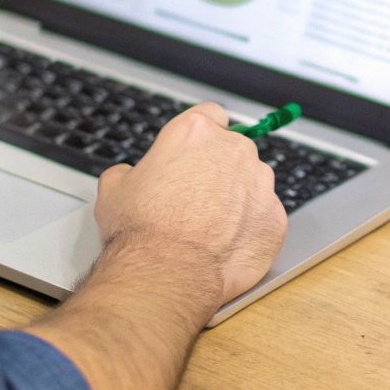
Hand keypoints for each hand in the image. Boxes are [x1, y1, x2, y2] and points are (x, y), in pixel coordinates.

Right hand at [93, 102, 287, 308]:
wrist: (168, 273)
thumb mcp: (114, 189)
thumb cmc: (141, 230)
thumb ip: (129, 171)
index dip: (201, 136)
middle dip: (218, 170)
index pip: (210, 116)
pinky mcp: (275, 218)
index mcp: (195, 132)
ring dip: (238, 198)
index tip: (195, 153)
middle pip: (233, 150)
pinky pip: (265, 216)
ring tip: (210, 227)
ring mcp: (260, 184)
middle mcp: (234, 150)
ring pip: (253, 183)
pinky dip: (251, 228)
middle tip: (195, 198)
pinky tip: (226, 245)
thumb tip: (129, 176)